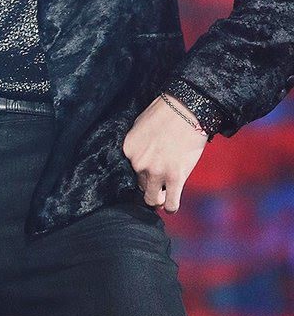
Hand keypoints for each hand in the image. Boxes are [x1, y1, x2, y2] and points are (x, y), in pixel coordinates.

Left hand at [121, 94, 207, 213]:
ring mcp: (156, 172)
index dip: (142, 172)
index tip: (150, 172)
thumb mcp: (141, 125)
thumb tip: (141, 156)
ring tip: (164, 198)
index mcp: (129, 150)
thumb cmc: (166, 112)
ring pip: (153, 199)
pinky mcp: (175, 178)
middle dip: (151, 185)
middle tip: (160, 183)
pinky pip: (171, 203)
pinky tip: (172, 206)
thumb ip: (138, 145)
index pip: (131, 171)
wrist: (187, 108)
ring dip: (158, 200)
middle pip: (141, 185)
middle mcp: (138, 164)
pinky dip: (171, 207)